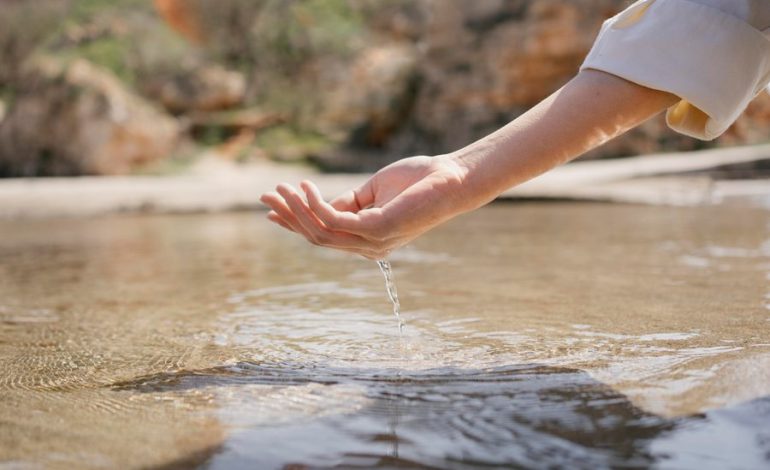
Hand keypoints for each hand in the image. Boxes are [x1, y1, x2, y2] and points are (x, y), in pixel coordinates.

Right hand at [259, 155, 469, 259]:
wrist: (452, 178)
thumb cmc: (418, 181)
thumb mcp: (372, 191)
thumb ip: (347, 202)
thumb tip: (317, 203)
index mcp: (367, 239)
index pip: (323, 235)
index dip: (294, 222)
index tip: (270, 209)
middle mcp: (368, 247)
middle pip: (316, 237)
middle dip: (288, 216)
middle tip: (265, 195)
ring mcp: (373, 242)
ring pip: (320, 232)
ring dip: (296, 209)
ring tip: (280, 187)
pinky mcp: (377, 230)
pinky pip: (334, 220)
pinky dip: (315, 204)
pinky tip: (305, 187)